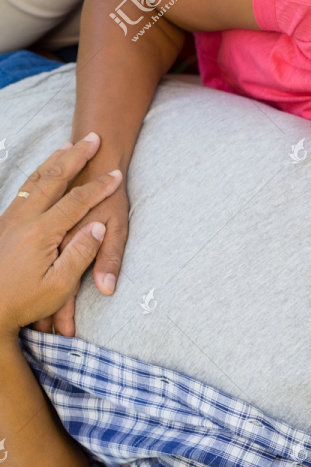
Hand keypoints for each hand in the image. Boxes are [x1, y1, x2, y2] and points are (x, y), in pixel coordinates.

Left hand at [0, 134, 122, 339]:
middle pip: (54, 179)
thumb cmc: (24, 302)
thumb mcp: (59, 286)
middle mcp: (24, 220)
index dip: (99, 188)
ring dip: (54, 161)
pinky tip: (42, 174)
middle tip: (93, 138)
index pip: (77, 202)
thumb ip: (80, 254)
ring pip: (35, 181)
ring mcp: (10, 220)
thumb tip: (95, 229)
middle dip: (76, 157)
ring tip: (69, 145)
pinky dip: (37, 175)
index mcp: (42, 233)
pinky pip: (23, 191)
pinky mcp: (2, 226)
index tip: (116, 175)